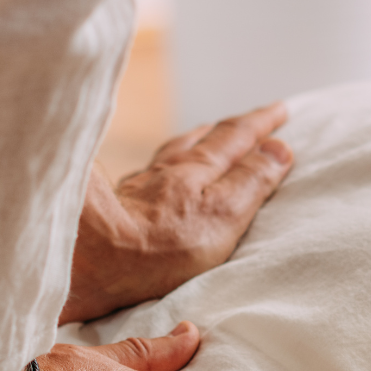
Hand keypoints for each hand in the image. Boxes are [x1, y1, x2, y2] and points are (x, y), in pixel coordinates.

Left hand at [61, 103, 293, 323]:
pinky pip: (147, 173)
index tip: (280, 111)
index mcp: (197, 169)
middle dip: (231, 128)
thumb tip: (279, 148)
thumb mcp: (222, 213)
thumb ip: (250, 182)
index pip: (235, 137)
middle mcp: (166, 170)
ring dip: (195, 140)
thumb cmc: (160, 243)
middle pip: (203, 139)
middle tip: (249, 121)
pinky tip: (156, 172)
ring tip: (206, 135)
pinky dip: (162, 165)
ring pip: (173, 152)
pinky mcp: (113, 204)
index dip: (260, 124)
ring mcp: (138, 185)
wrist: (90, 259)